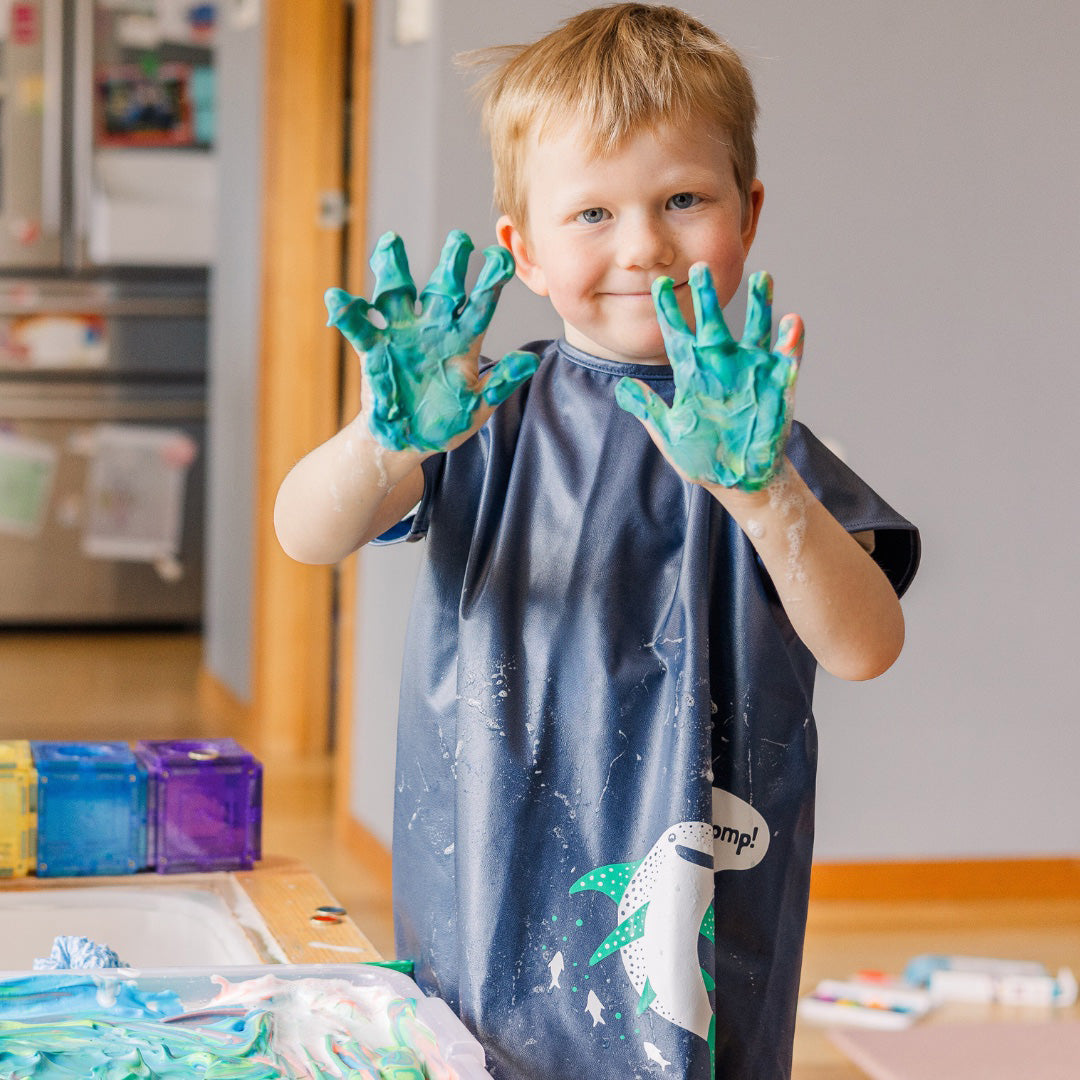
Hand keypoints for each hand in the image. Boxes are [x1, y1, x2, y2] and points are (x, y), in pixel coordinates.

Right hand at [324, 230, 538, 451]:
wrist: (406, 441)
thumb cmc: (446, 424)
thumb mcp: (478, 406)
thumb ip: (501, 382)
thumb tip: (530, 360)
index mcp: (462, 340)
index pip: (480, 304)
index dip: (490, 281)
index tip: (501, 257)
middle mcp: (433, 328)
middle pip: (442, 287)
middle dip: (450, 263)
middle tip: (459, 240)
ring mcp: (402, 335)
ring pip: (397, 293)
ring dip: (393, 269)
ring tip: (391, 243)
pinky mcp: (374, 349)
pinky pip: (359, 327)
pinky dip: (348, 313)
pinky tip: (338, 297)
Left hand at [615, 267, 803, 490]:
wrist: (737, 477)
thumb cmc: (701, 457)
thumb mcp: (669, 434)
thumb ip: (648, 409)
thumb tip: (621, 388)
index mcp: (693, 373)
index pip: (677, 334)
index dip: (667, 310)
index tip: (656, 284)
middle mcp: (721, 364)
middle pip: (714, 322)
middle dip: (708, 296)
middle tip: (701, 268)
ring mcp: (751, 371)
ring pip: (756, 329)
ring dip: (760, 305)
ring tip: (762, 277)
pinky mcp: (778, 385)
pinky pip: (787, 357)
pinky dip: (791, 341)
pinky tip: (792, 322)